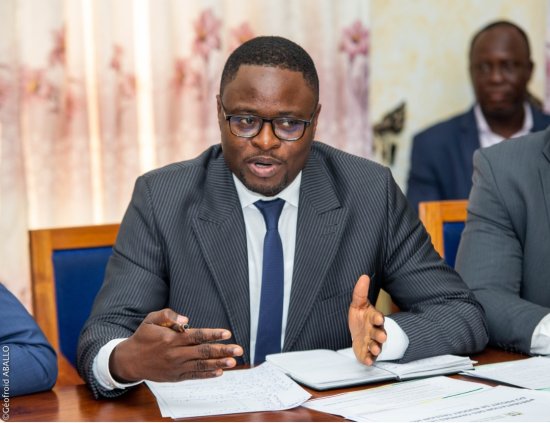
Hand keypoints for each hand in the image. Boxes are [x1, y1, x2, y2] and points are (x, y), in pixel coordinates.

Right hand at [109, 308, 242, 382]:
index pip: (197, 336)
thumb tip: (186, 320)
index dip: (213, 335)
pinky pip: (195, 375)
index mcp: (172, 339)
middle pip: (203, 351)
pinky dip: (207, 374)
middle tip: (238, 349)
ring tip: (233, 362)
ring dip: (219, 363)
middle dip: (222, 350)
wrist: (130, 360)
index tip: (227, 333)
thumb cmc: (143, 336)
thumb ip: (168, 315)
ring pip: (201, 365)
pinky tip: (219, 372)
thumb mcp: (151, 319)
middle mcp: (176, 353)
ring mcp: (177, 367)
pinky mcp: (176, 376)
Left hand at [348, 274, 386, 365]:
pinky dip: (368, 359)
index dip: (378, 318)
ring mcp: (371, 342)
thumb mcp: (358, 304)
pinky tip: (367, 361)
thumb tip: (364, 276)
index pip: (377, 317)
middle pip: (379, 333)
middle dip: (381, 335)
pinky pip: (368, 357)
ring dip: (376, 348)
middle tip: (383, 337)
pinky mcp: (366, 352)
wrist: (357, 331)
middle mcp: (374, 331)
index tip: (378, 318)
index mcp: (373, 318)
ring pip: (376, 346)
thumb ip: (360, 292)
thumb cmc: (360, 317)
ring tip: (375, 349)